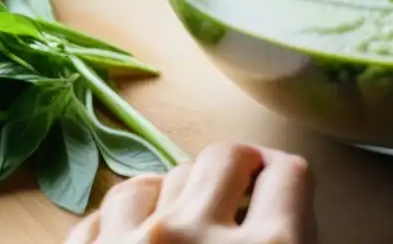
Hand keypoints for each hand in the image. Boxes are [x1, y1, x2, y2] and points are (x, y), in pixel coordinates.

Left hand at [64, 143, 315, 243]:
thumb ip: (294, 235)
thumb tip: (289, 204)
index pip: (288, 172)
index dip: (283, 178)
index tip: (275, 190)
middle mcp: (197, 237)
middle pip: (224, 157)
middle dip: (230, 176)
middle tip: (231, 205)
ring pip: (155, 180)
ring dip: (169, 197)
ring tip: (178, 226)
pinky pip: (98, 219)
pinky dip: (118, 229)